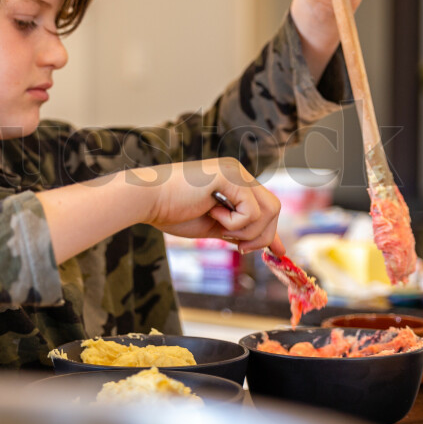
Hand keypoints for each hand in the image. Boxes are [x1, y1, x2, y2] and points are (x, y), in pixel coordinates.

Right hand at [138, 157, 282, 253]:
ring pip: (269, 210)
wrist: (147, 200)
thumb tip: (270, 247)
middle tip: (236, 245)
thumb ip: (240, 231)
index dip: (270, 231)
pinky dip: (234, 222)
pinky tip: (211, 213)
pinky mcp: (229, 175)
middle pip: (273, 208)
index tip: (276, 252)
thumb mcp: (214, 226)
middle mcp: (239, 173)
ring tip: (221, 228)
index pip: (266, 206)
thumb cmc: (172, 212)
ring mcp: (235, 171)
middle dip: (262, 235)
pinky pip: (251, 210)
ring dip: (247, 230)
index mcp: (235, 182)